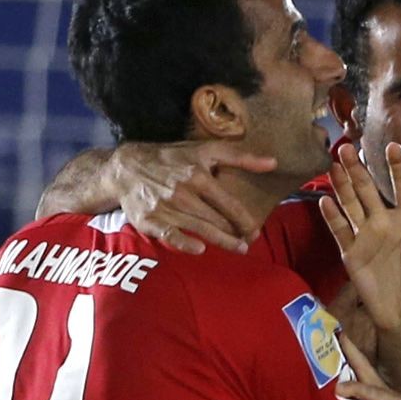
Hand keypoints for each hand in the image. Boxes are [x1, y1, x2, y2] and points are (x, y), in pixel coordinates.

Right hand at [107, 142, 278, 253]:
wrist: (127, 167)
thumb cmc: (171, 158)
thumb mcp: (204, 150)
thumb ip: (240, 157)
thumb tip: (273, 162)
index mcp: (198, 175)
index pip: (229, 204)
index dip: (245, 220)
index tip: (255, 230)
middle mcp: (183, 192)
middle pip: (217, 220)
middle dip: (236, 233)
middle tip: (249, 242)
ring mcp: (166, 207)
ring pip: (200, 230)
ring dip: (221, 241)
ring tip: (238, 248)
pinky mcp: (150, 220)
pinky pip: (170, 236)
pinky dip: (185, 243)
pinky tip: (200, 249)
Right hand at [318, 140, 400, 334]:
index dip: (397, 166)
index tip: (393, 146)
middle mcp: (384, 221)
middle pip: (368, 189)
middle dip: (358, 169)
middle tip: (346, 147)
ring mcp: (366, 235)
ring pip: (351, 204)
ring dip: (342, 185)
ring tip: (334, 165)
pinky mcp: (351, 252)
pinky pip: (340, 230)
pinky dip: (332, 216)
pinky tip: (326, 200)